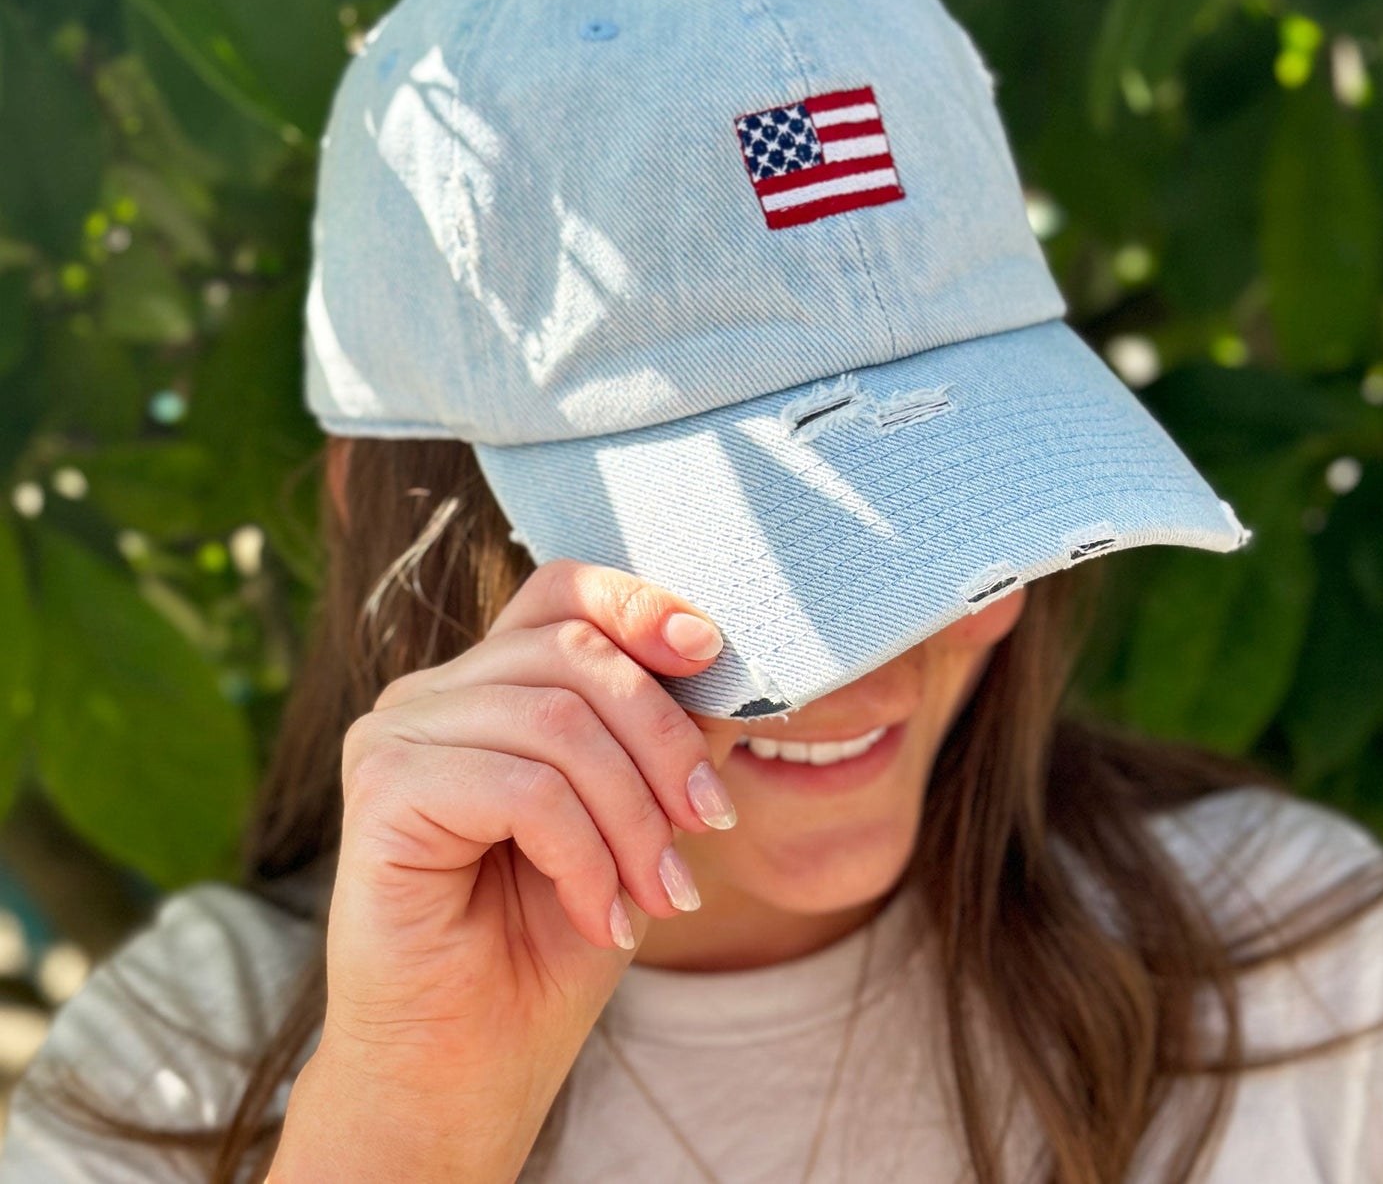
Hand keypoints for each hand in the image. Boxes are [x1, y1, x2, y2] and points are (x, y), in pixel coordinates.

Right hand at [268, 558, 738, 1181]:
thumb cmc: (550, 941)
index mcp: (490, 684)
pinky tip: (601, 913)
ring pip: (556, 720)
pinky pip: (522, 786)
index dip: (641, 603)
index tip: (711, 652)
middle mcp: (434, 692)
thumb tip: (724, 665)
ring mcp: (397, 733)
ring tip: (660, 895)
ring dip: (634, 817)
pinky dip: (585, 855)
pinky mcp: (382, 790)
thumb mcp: (637, 820)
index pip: (563, 590)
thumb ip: (666, 735)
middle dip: (664, 742)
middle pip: (576, 652)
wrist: (469, 1068)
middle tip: (708, 828)